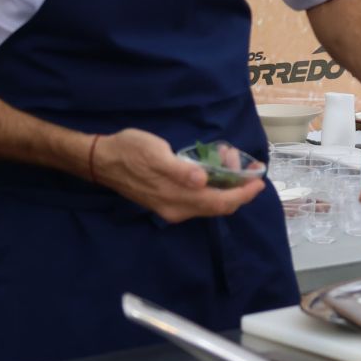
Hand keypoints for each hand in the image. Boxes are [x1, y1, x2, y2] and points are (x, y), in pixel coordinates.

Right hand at [92, 128, 265, 221]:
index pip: (220, 203)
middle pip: (219, 205)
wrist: (101, 159)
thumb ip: (179, 170)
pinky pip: (199, 198)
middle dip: (238, 186)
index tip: (259, 179)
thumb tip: (202, 181)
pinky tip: (212, 167)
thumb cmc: (129, 151)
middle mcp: (177, 209)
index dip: (243, 193)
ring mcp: (172, 207)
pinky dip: (212, 184)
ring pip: (210, 201)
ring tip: (227, 157)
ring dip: (225, 183)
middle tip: (245, 162)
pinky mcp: (168, 200)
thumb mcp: (154, 154)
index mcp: (176, 199)